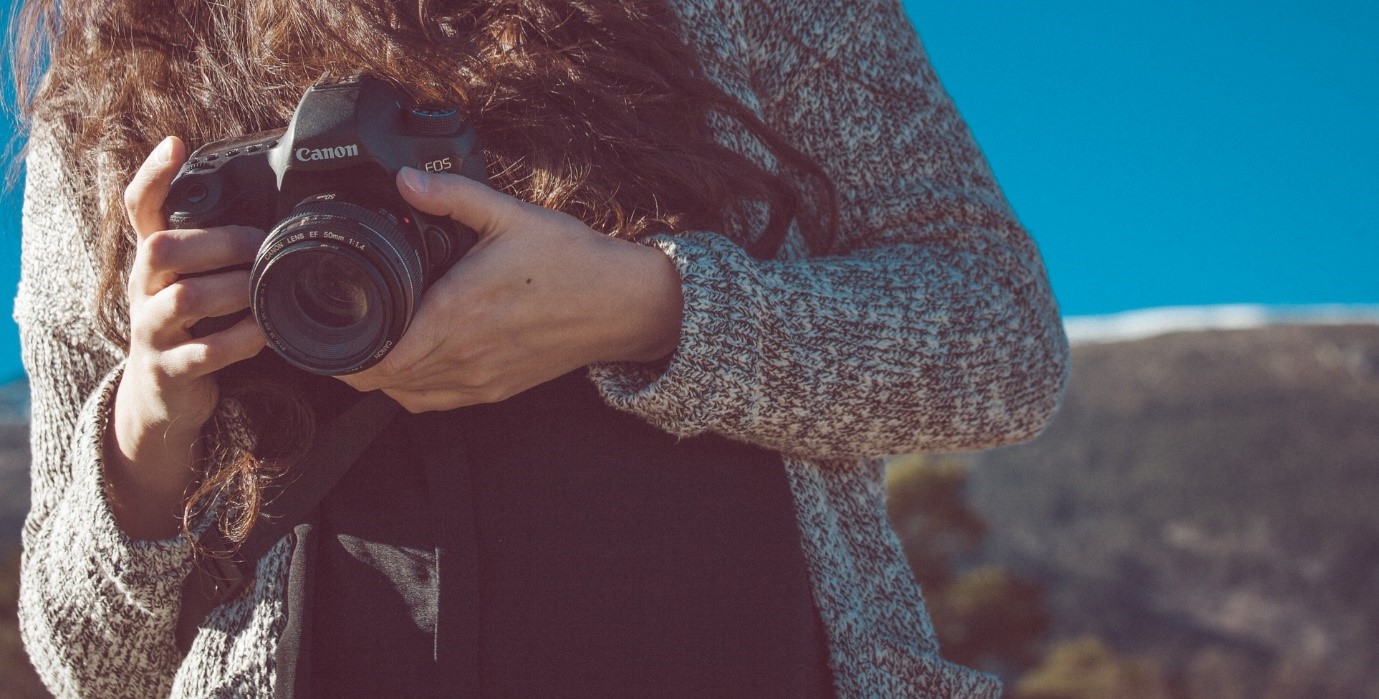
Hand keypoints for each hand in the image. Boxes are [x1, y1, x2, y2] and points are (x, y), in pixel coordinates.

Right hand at [107, 136, 266, 538]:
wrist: (163, 396)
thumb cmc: (194, 327)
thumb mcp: (198, 281)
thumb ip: (221, 249)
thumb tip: (280, 212)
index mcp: (154, 262)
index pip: (139, 208)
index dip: (152, 175)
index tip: (175, 142)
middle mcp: (144, 289)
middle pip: (160, 248)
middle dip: (218, 242)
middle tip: (261, 244)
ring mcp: (151, 330)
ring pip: (183, 299)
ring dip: (234, 290)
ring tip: (266, 290)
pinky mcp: (168, 370)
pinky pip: (202, 352)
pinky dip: (239, 341)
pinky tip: (264, 335)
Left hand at [337, 167, 683, 411]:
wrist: (622, 304)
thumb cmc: (571, 261)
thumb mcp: (509, 215)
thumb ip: (451, 196)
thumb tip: (404, 180)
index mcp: (456, 314)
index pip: (376, 356)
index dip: (338, 351)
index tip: (319, 329)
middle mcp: (463, 356)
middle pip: (381, 381)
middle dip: (349, 362)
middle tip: (331, 333)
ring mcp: (480, 378)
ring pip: (405, 396)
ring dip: (380, 377)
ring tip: (364, 347)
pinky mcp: (497, 389)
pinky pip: (436, 403)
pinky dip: (412, 389)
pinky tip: (409, 365)